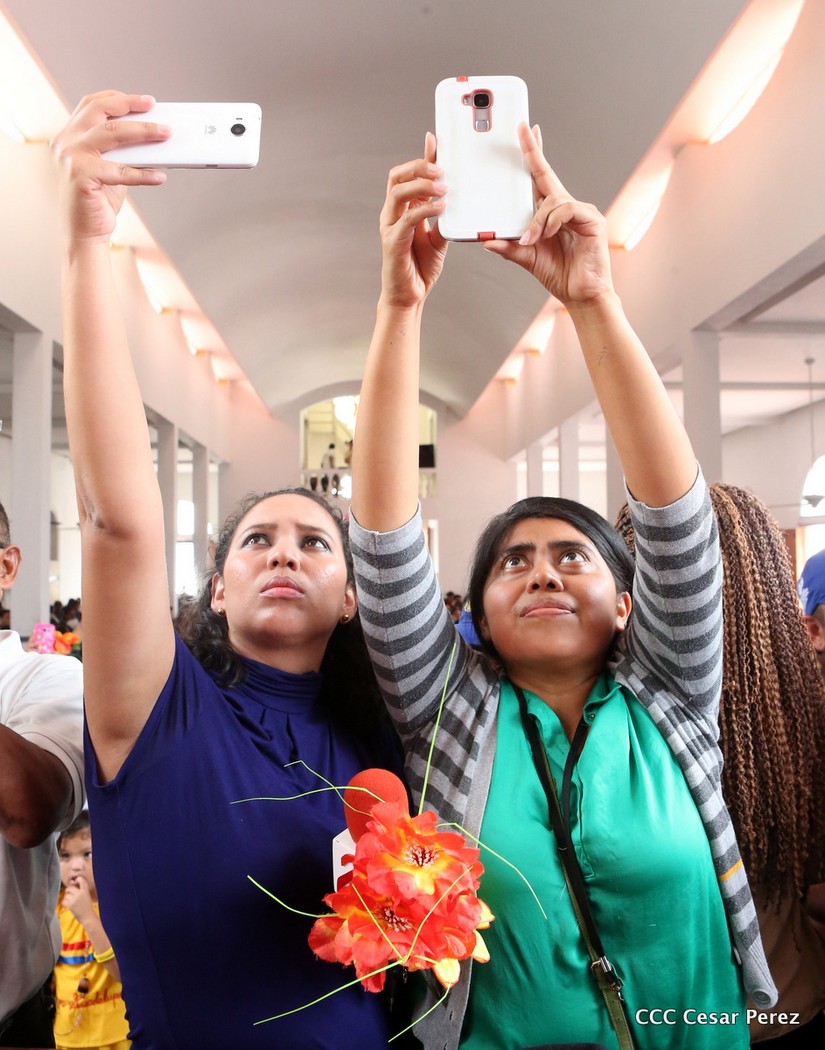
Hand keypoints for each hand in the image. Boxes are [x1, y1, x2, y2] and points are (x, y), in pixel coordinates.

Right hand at [51, 90, 169, 246]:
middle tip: (154, 107)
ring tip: (166, 133)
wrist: (84, 232)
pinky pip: (120, 171)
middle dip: (131, 106)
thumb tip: (151, 136)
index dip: (118, 98)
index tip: (144, 101)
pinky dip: (144, 174)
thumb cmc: (97, 201)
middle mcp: (66, 142)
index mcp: (69, 135)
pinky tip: (160, 176)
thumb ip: (121, 150)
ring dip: (144, 132)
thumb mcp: (108, 167)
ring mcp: (71, 157)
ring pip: (112, 134)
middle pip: (101, 112)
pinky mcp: (82, 176)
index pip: (92, 105)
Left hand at [62, 875, 94, 926]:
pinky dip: (65, 903)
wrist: (88, 917)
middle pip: (69, 888)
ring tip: (71, 902)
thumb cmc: (87, 906)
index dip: (77, 880)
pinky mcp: (70, 905)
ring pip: (66, 895)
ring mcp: (75, 899)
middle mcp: (80, 893)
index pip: (81, 880)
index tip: (75, 882)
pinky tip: (69, 905)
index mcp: (85, 890)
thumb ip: (81, 889)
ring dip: (67, 898)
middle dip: (69, 892)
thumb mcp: (86, 896)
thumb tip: (72, 882)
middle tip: (71, 896)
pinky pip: (63, 901)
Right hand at [379, 133, 447, 309]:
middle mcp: (392, 214)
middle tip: (441, 166)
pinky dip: (424, 209)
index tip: (435, 140)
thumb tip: (454, 198)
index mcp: (403, 209)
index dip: (421, 157)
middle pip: (397, 177)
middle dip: (418, 166)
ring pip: (399, 193)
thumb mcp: (438, 237)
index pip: (408, 175)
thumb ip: (442, 217)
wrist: (409, 296)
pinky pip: (407, 218)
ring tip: (443, 186)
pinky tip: (441, 207)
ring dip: (421, 185)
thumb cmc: (420, 267)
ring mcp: (389, 227)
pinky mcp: (392, 242)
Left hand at [483, 124, 614, 306]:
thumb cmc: (560, 275)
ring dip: (537, 220)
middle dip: (534, 151)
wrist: (583, 295)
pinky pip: (565, 210)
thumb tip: (485, 241)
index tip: (526, 132)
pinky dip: (551, 223)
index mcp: (551, 213)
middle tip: (523, 129)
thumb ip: (509, 248)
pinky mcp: (592, 219)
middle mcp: (566, 207)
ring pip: (552, 199)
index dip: (534, 154)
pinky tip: (546, 236)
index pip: (539, 178)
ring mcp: (581, 211)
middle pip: (547, 174)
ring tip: (530, 240)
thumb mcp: (527, 258)